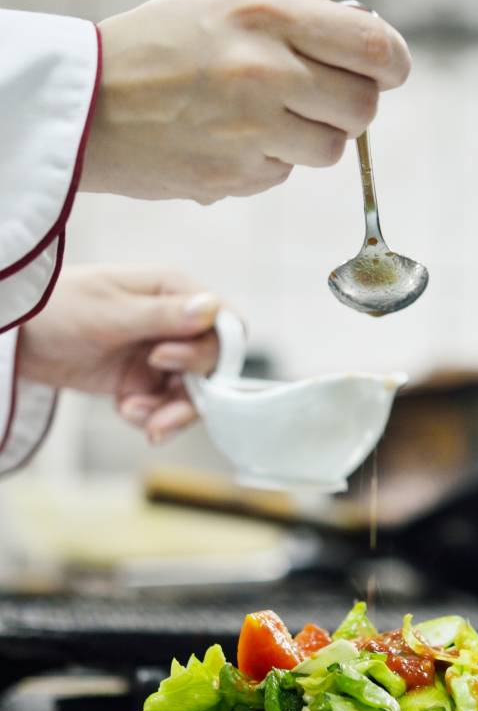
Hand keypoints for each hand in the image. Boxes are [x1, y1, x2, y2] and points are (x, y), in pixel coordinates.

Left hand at [18, 266, 227, 443]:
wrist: (19, 337)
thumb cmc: (57, 308)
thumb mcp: (110, 313)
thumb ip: (162, 316)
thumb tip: (212, 308)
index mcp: (175, 292)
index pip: (224, 325)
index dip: (209, 351)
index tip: (165, 362)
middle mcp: (177, 323)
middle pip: (213, 367)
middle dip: (190, 394)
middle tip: (154, 408)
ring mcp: (163, 353)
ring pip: (194, 393)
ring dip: (171, 412)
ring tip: (137, 419)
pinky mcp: (145, 380)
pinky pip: (167, 406)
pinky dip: (152, 416)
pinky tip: (125, 412)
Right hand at [81, 0, 410, 203]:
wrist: (88, 107)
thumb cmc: (158, 49)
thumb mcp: (224, 7)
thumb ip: (296, 21)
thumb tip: (364, 40)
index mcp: (266, 17)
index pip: (370, 46)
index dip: (392, 63)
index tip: (389, 70)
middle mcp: (265, 73)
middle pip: (361, 107)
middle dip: (351, 105)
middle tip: (323, 99)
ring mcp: (252, 131)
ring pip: (331, 150)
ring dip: (314, 139)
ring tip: (268, 120)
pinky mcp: (237, 176)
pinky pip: (286, 173)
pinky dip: (272, 162)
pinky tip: (233, 142)